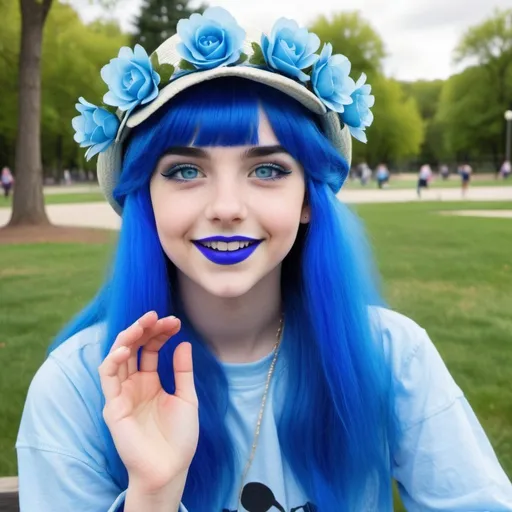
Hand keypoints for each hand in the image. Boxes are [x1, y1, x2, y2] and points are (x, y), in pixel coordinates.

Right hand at [99, 312, 198, 492]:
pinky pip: (108, 378)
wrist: (171, 467)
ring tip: (143, 324)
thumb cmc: (179, 436)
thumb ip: (182, 371)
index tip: (175, 322)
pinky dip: (114, 360)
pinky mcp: (113, 406)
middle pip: (134, 348)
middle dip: (144, 329)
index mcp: (151, 381)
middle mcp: (134, 384)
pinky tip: (128, 348)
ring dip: (128, 337)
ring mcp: (123, 393)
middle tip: (158, 316)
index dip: (160, 333)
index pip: (150, 349)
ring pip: (117, 356)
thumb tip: (183, 342)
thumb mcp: (187, 397)